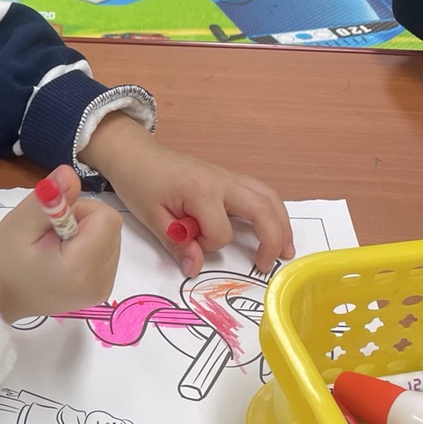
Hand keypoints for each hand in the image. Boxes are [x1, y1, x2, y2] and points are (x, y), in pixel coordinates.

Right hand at [0, 164, 121, 324]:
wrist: (0, 295)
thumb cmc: (6, 259)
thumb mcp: (19, 223)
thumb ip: (48, 198)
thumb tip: (70, 172)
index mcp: (80, 267)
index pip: (106, 218)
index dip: (80, 210)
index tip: (55, 222)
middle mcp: (100, 282)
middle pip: (110, 226)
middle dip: (83, 221)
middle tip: (52, 234)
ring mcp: (103, 289)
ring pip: (110, 237)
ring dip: (86, 233)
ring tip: (56, 247)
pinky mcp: (102, 290)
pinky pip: (107, 252)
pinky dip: (88, 247)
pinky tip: (65, 257)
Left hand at [79, 113, 293, 277]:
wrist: (135, 154)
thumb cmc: (139, 183)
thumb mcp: (150, 218)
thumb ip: (176, 244)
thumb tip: (195, 269)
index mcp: (201, 190)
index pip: (220, 233)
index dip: (207, 246)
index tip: (188, 241)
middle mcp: (223, 181)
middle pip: (263, 209)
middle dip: (273, 239)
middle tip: (269, 265)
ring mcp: (229, 177)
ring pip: (269, 197)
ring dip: (282, 224)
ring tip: (286, 250)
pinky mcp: (228, 178)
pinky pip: (260, 192)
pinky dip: (272, 210)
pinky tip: (274, 227)